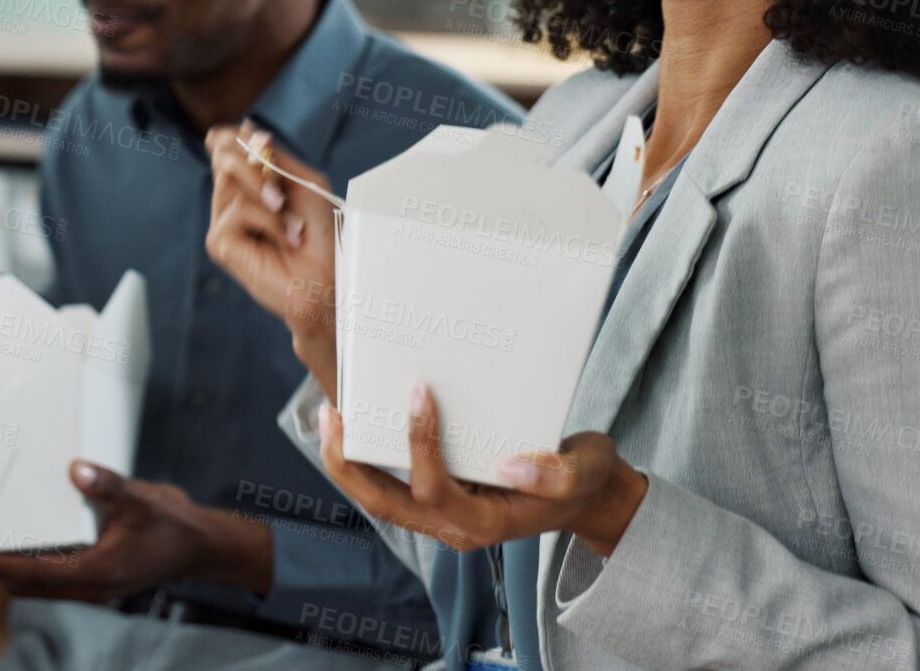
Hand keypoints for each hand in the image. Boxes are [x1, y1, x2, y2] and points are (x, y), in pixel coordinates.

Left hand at [0, 460, 271, 601]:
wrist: (201, 545)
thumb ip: (108, 485)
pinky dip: (35, 569)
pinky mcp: (99, 579)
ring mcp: (96, 586)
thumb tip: (76, 470)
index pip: (37, 574)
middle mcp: (93, 586)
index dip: (1, 565)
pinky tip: (27, 549)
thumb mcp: (142, 499)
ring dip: (16, 572)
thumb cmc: (173, 524)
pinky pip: (57, 579)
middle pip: (31, 586)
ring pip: (43, 587)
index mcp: (99, 572)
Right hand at [204, 120, 340, 397]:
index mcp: (249, 184)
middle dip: (256, 164)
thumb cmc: (322, 234)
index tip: (258, 138)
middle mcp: (231, 199)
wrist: (329, 277)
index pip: (222, 145)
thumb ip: (272, 157)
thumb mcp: (302, 182)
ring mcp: (223, 221)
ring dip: (268, 195)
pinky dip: (268, 221)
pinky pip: (238, 210)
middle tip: (281, 193)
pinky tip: (284, 241)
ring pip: (228, 177)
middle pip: (222, 154)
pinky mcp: (220, 243)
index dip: (232, 136)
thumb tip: (245, 126)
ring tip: (291, 223)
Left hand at [318, 383, 648, 556]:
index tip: (421, 392)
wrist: (587, 498)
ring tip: (331, 417)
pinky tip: (358, 424)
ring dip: (348, 462)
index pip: (433, 489)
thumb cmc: (586, 480)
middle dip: (349, 463)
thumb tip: (513, 468)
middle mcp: (453, 527)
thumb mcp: (587, 472)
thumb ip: (558, 475)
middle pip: (384, 504)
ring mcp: (441, 517)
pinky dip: (368, 459)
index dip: (419, 444)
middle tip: (332, 416)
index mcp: (485, 523)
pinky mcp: (437, 500)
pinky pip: (390, 486)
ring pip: (379, 498)